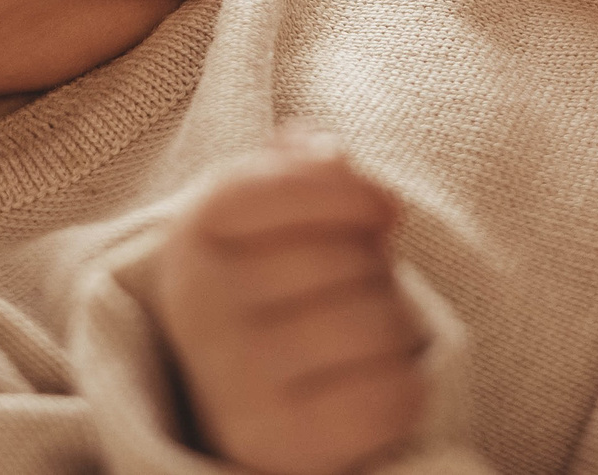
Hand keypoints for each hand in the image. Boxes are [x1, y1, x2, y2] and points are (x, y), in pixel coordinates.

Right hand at [155, 128, 426, 474]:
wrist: (242, 419)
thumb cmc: (274, 303)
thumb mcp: (270, 226)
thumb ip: (300, 174)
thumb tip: (331, 154)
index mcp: (190, 236)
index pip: (291, 185)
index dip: (356, 192)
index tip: (383, 210)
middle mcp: (198, 306)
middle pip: (353, 256)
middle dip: (378, 271)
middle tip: (354, 295)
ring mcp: (232, 379)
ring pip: (380, 323)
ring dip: (396, 331)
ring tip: (361, 343)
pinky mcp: (274, 443)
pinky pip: (394, 394)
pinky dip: (406, 391)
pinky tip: (373, 391)